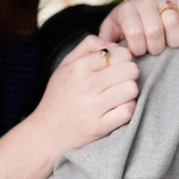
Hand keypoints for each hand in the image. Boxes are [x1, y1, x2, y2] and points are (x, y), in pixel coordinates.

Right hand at [30, 35, 138, 151]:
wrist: (46, 133)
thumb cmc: (59, 96)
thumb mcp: (66, 65)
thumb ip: (89, 46)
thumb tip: (116, 45)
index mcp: (78, 67)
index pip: (120, 53)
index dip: (123, 60)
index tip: (116, 69)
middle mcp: (86, 85)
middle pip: (130, 69)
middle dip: (129, 75)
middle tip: (119, 82)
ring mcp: (93, 107)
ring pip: (132, 89)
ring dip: (129, 93)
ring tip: (118, 96)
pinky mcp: (99, 127)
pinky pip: (128, 111)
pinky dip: (127, 110)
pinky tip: (116, 110)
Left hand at [98, 0, 178, 56]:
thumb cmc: (129, 19)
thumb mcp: (112, 26)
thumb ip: (104, 42)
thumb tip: (105, 56)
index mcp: (127, 10)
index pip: (134, 33)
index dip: (138, 48)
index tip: (138, 50)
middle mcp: (145, 2)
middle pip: (154, 31)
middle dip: (155, 48)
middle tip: (154, 49)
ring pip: (172, 23)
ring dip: (172, 41)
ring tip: (167, 43)